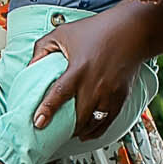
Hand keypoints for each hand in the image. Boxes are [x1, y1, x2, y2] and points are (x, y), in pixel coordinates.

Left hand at [28, 3, 153, 139]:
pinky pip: (108, 121)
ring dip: (80, 131)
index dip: (47, 109)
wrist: (133, 31)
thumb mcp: (63, 33)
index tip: (38, 122)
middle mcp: (96, 83)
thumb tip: (30, 68)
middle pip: (79, 116)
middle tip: (52, 132)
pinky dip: (96, 131)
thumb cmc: (96, 29)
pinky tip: (86, 133)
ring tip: (69, 133)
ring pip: (94, 123)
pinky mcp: (121, 96)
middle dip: (65, 128)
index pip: (60, 93)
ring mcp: (110, 92)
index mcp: (79, 68)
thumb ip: (42, 49)